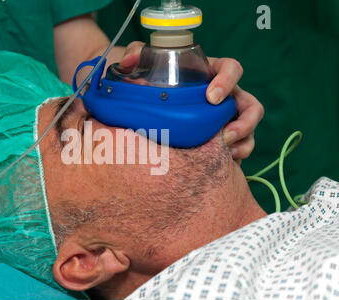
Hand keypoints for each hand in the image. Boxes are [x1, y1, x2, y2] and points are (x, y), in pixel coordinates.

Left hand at [120, 42, 264, 161]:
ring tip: (227, 153)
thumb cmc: (154, 79)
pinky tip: (224, 163)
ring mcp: (227, 116)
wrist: (154, 100)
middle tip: (226, 135)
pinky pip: (240, 145)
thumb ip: (136, 54)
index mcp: (211, 72)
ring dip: (244, 141)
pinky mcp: (224, 134)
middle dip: (245, 121)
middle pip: (251, 104)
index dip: (227, 80)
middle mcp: (225, 95)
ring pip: (249, 127)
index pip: (231, 68)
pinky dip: (237, 155)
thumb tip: (130, 60)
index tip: (212, 97)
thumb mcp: (146, 64)